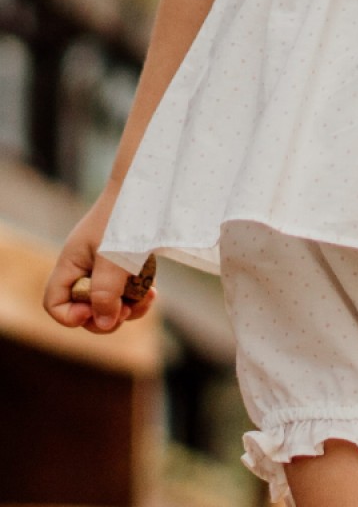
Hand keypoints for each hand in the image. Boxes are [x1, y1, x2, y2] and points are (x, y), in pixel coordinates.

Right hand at [43, 199, 154, 336]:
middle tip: (127, 311)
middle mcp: (85, 265)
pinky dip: (138, 296)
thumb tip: (105, 324)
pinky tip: (153, 294)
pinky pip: (127, 290)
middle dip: (105, 316)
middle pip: (84, 308)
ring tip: (146, 301)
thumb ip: (105, 292)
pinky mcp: (127, 261)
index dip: (69, 316)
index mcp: (72, 261)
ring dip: (127, 309)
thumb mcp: (114, 256)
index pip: (55, 302)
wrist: (151, 182)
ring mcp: (106, 263)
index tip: (93, 311)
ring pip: (109, 302)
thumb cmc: (128, 215)